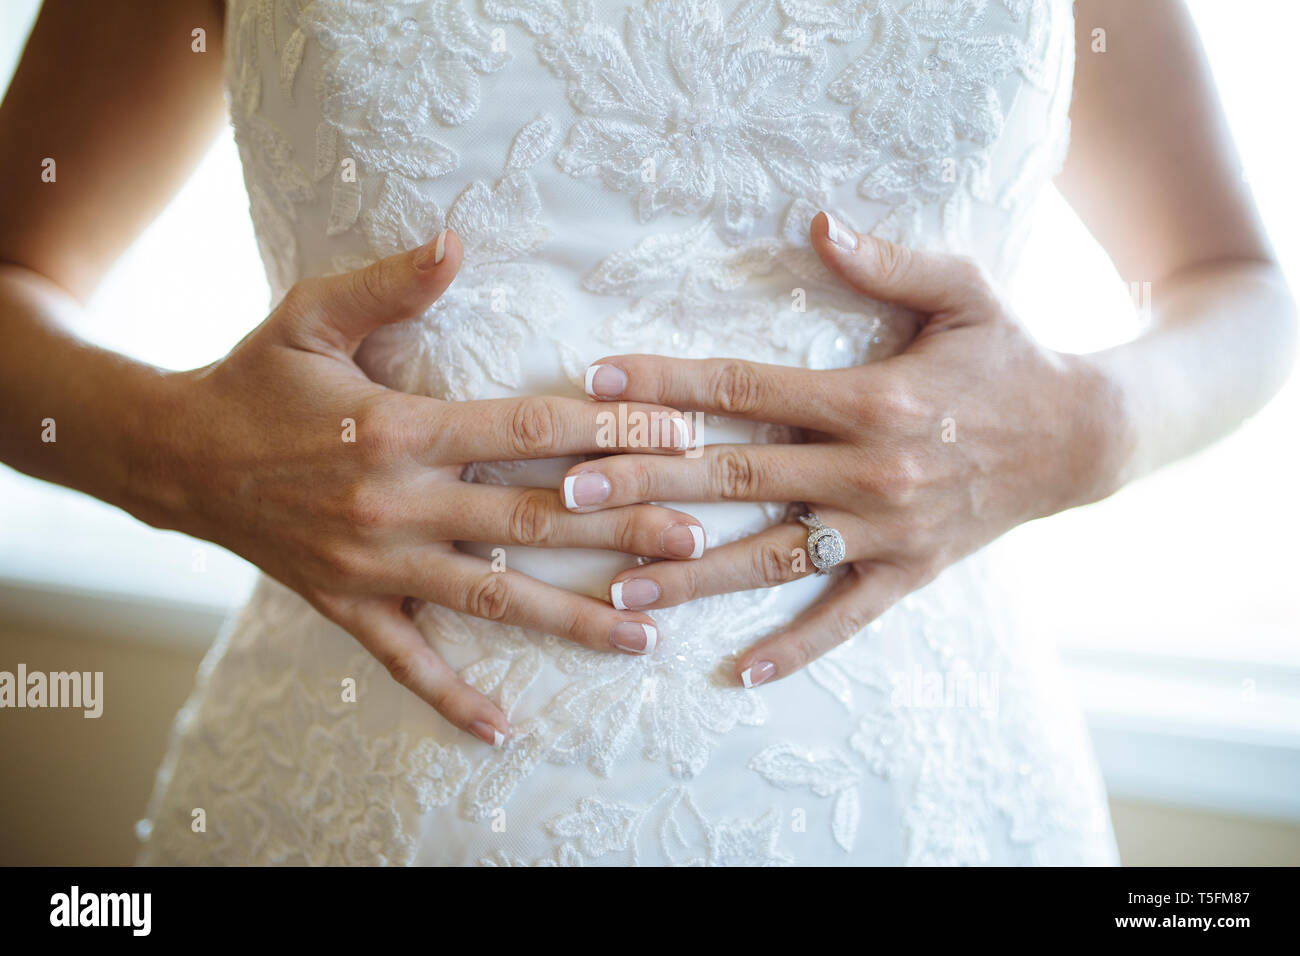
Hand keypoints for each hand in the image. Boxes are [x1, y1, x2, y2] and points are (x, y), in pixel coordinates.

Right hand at [146, 230, 700, 741]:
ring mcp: (374, 565)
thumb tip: (459, 241)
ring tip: (645, 634)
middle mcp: (395, 503)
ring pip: (490, 598)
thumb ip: (391, 285)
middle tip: (695, 539)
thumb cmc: (253, 380)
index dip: (607, 429)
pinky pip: (406, 660)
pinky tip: (502, 727)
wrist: (174, 457)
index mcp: (399, 429)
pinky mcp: (347, 605)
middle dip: (619, 529)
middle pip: (530, 519)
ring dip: (570, 618)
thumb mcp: (310, 315)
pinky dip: (451, 696)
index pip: (526, 429)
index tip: (676, 432)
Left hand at [565, 212, 1130, 686]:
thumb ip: (885, 263)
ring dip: (693, 574)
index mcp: (869, 398)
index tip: (597, 381)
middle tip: (569, 494)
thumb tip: (815, 223)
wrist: (1085, 436)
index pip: (744, 390)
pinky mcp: (909, 573)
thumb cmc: (1009, 355)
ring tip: (619, 588)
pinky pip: (845, 618)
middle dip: (648, 483)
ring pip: (771, 558)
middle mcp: (868, 470)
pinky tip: (739, 670)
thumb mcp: (961, 291)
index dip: (667, 384)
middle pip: (736, 477)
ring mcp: (886, 530)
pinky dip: (796, 647)